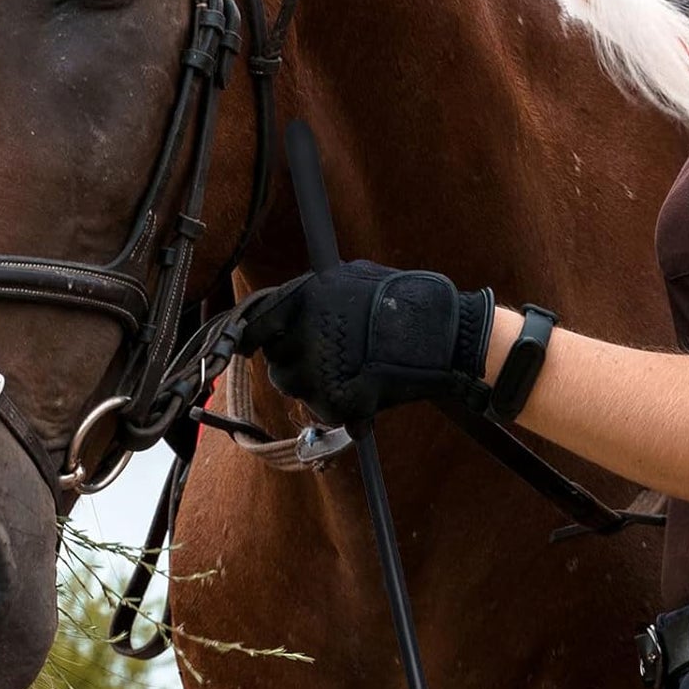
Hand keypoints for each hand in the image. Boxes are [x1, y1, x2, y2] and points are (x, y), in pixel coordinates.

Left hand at [239, 260, 494, 424]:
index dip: (251, 339)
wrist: (442, 335)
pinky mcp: (333, 399)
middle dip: (296, 366)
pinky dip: (343, 409)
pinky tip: (367, 395)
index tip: (247, 347)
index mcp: (302, 298)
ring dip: (317, 389)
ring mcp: (315, 368)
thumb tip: (300, 307)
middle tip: (327, 364)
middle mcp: (301, 333)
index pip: (256, 324)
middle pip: (277, 363)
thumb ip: (320, 295)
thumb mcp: (354, 278)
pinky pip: (325, 410)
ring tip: (351, 378)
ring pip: (298, 389)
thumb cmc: (405, 300)